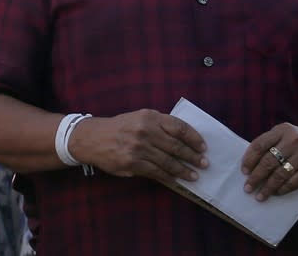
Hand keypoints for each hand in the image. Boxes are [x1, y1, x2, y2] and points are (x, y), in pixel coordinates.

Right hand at [68, 109, 206, 182]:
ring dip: (184, 170)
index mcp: (150, 117)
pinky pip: (156, 172)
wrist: (93, 138)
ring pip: (168, 161)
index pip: (179, 127)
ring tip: (194, 175)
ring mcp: (139, 148)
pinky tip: (176, 180)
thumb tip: (183, 138)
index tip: (203, 146)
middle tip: (204, 163)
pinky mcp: (133, 163)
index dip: (194, 138)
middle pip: (176, 145)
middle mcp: (146, 131)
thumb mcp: (140, 117)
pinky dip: (169, 177)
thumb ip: (159, 124)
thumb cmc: (121, 127)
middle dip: (192, 156)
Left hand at [241, 123, 297, 200]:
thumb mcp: (287, 134)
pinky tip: (276, 193)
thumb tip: (251, 163)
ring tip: (260, 195)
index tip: (243, 171)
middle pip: (268, 161)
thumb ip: (272, 143)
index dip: (249, 159)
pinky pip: (294, 182)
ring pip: (280, 174)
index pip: (260, 144)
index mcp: (282, 130)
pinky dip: (283, 189)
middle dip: (256, 177)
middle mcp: (293, 140)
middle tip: (248, 187)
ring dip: (268, 187)